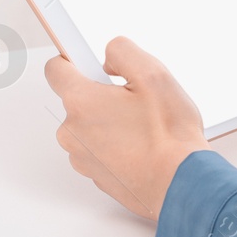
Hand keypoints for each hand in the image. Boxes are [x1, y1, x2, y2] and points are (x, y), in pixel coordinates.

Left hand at [44, 37, 209, 220]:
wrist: (181, 185)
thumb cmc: (170, 138)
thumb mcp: (154, 75)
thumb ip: (122, 51)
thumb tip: (109, 57)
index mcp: (81, 102)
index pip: (55, 69)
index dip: (74, 60)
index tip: (89, 62)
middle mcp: (73, 132)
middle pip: (76, 99)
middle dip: (101, 95)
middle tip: (133, 100)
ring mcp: (82, 157)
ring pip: (88, 125)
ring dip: (109, 121)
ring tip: (142, 126)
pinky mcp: (95, 174)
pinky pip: (98, 148)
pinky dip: (114, 144)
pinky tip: (140, 145)